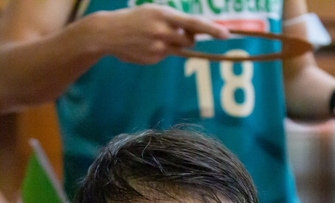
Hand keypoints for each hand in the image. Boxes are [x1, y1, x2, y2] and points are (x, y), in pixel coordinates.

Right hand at [92, 4, 228, 64]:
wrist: (108, 33)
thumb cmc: (135, 19)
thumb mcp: (154, 12)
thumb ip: (174, 21)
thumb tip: (195, 32)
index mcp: (164, 15)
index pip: (194, 23)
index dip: (212, 29)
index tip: (226, 34)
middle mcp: (163, 31)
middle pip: (190, 40)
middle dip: (190, 38)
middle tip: (179, 33)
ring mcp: (158, 47)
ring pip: (180, 49)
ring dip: (176, 44)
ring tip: (156, 37)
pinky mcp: (153, 58)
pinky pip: (166, 55)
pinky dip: (161, 50)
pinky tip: (145, 45)